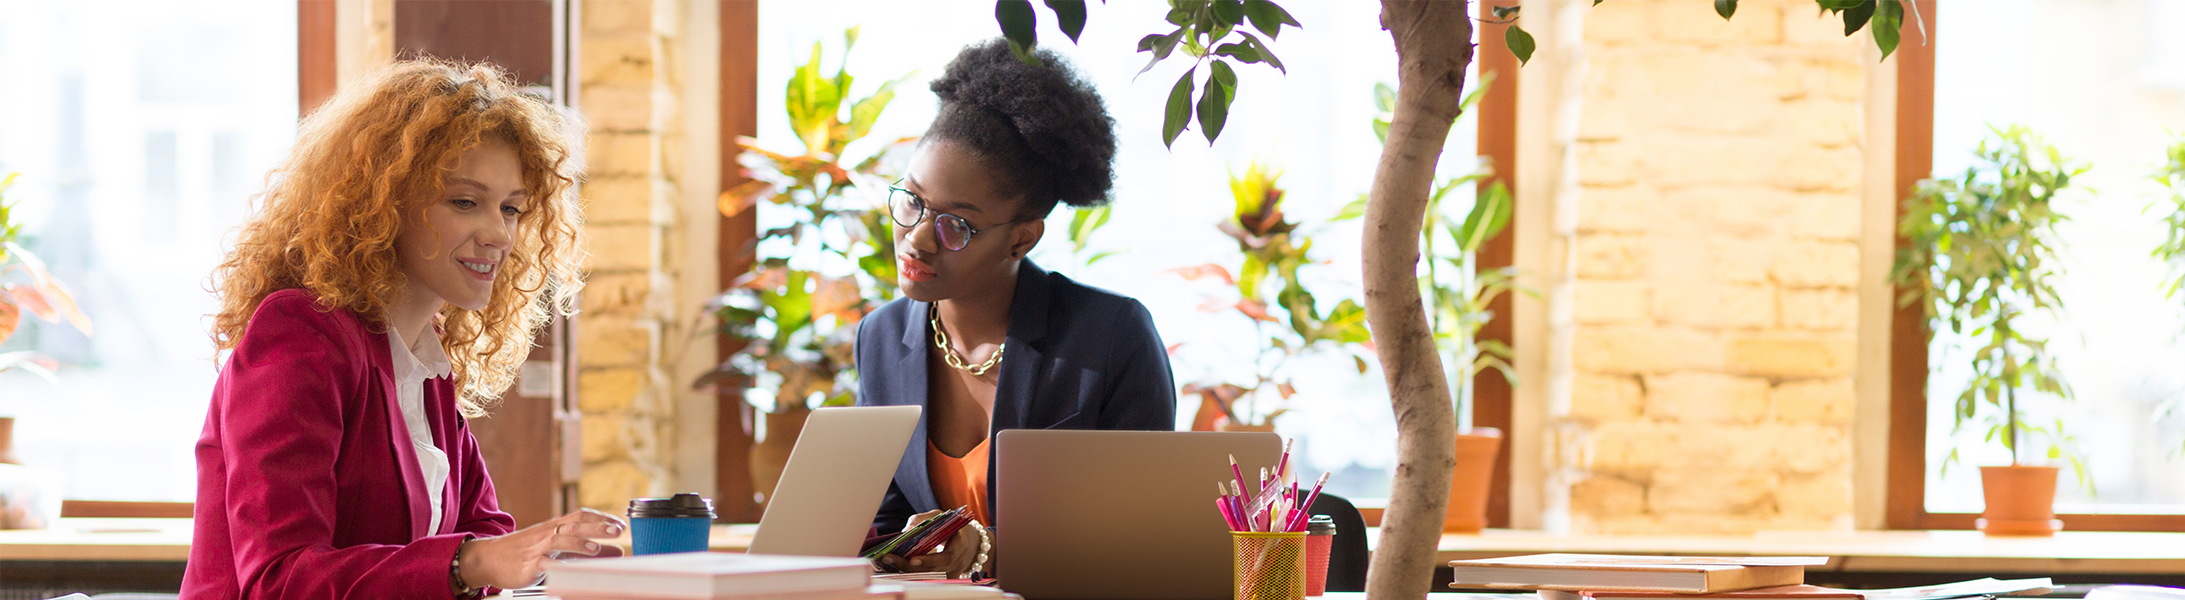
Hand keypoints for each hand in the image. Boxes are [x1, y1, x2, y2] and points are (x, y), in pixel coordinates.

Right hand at [457, 508, 626, 588]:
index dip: (601, 518)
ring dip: (579, 544)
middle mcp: (548, 533)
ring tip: (595, 549)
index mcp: (555, 527)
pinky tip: (566, 568)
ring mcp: (537, 548)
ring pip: (560, 541)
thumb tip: (616, 551)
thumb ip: (584, 550)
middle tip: (617, 530)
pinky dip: (555, 565)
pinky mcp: (528, 564)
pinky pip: (543, 563)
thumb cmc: (524, 552)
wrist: (488, 558)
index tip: (620, 523)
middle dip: (597, 527)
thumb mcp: (556, 548)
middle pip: (575, 525)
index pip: (581, 516)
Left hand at [875, 509, 985, 578]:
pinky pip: (925, 578)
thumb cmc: (950, 526)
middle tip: (889, 558)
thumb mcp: (939, 516)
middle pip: (932, 571)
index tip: (912, 560)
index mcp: (959, 546)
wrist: (965, 541)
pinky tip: (894, 566)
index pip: (946, 558)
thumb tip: (904, 532)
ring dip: (905, 570)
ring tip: (887, 561)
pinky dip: (909, 573)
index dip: (930, 560)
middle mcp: (956, 563)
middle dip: (908, 566)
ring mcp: (950, 573)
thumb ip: (922, 520)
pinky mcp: (942, 579)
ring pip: (927, 577)